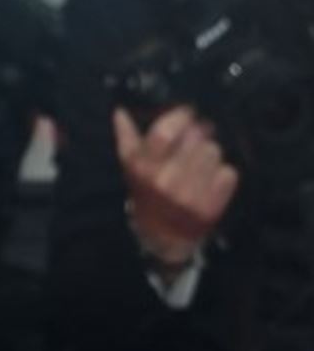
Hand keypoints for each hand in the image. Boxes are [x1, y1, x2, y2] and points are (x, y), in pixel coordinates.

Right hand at [112, 106, 238, 270]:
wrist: (162, 239)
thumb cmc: (148, 196)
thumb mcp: (131, 169)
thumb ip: (127, 138)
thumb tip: (120, 111)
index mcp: (144, 168)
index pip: (165, 132)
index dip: (181, 116)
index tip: (187, 113)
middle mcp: (166, 180)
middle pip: (197, 137)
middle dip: (198, 136)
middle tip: (195, 142)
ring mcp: (190, 194)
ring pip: (214, 152)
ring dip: (210, 154)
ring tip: (201, 164)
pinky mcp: (212, 204)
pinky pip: (229, 172)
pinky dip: (223, 174)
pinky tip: (210, 180)